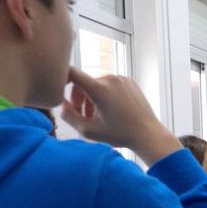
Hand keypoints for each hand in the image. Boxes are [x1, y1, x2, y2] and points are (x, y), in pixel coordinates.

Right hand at [60, 67, 178, 164]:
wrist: (148, 134)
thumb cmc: (120, 134)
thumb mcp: (88, 131)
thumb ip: (68, 116)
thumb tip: (60, 103)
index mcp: (99, 89)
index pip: (72, 73)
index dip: (61, 78)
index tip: (58, 88)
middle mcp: (110, 79)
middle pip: (83, 82)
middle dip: (79, 98)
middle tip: (82, 115)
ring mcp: (121, 78)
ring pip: (96, 84)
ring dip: (92, 97)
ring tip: (97, 116)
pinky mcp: (129, 81)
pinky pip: (110, 84)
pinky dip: (105, 94)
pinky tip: (110, 110)